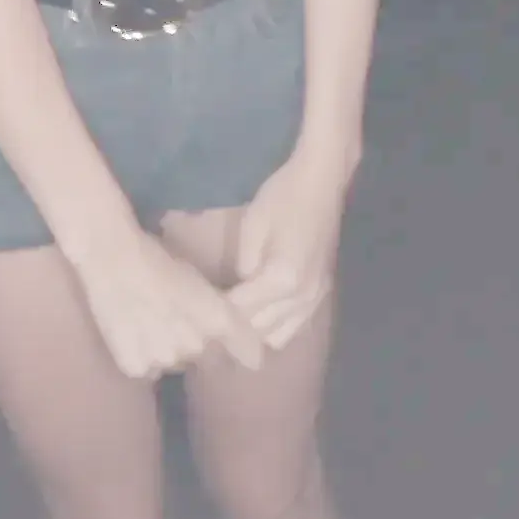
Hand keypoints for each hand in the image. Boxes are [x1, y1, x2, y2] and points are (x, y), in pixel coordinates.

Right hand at [70, 227, 268, 379]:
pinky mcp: (138, 368)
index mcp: (220, 321)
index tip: (233, 346)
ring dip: (170, 352)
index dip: (242, 351)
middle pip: (209, 361)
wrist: (114, 262)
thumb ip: (224, 313)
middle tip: (177, 323)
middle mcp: (198, 347)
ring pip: (176, 364)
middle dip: (201, 348)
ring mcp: (166, 361)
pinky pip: (149, 370)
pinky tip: (133, 334)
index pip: (249, 355)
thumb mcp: (201, 282)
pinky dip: (144, 358)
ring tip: (151, 326)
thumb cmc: (160, 260)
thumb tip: (236, 337)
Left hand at [225, 151, 349, 350]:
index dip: (216, 312)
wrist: (322, 182)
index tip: (196, 309)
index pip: (241, 311)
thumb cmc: (283, 197)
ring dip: (255, 330)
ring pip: (277, 336)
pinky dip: (274, 325)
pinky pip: (294, 326)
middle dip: (233, 325)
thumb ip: (244, 267)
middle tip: (210, 314)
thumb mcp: (252, 227)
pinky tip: (259, 310)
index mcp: (282, 279)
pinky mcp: (321, 294)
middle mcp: (302, 298)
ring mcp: (315, 299)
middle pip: (259, 330)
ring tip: (235, 314)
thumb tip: (237, 291)